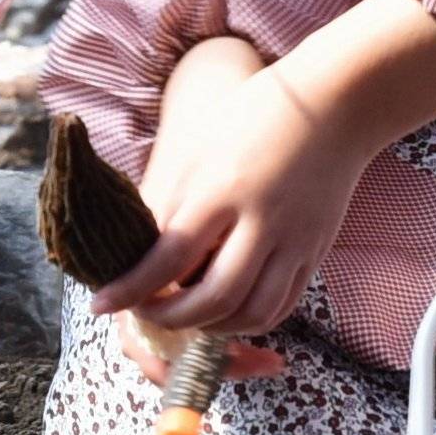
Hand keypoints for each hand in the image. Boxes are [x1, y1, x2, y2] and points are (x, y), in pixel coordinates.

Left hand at [112, 0, 435, 343]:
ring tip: (185, 318)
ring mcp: (296, 240)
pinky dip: (247, 322)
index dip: (131, 289)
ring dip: (211, 328)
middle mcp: (263, 220)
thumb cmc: (254, 119)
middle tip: (146, 314)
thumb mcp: (200, 151)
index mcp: (223, 188)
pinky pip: (281, 307)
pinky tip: (224, 314)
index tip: (101, 304)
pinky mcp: (316, 252)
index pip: (169, 256)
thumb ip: (171, 205)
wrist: (334, 106)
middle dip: (170, 318)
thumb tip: (138, 258)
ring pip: (251, 312)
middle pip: (213, 296)